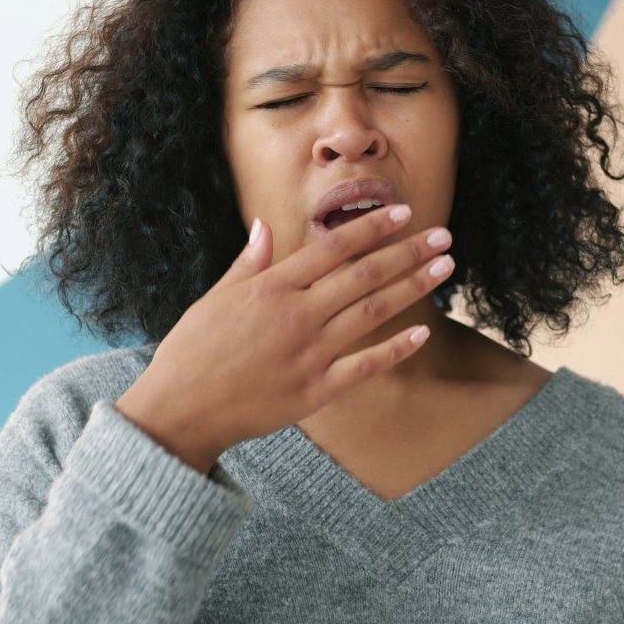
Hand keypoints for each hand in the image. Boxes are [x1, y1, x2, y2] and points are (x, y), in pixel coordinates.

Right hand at [115, 204, 454, 471]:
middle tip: (443, 237)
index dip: (372, 228)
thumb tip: (264, 225)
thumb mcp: (216, 298)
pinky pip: (365, 366)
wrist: (180, 410)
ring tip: (444, 270)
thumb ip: (248, 263)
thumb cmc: (193, 351)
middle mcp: (296, 315)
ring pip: (372, 312)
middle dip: (408, 252)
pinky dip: (396, 349)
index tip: (403, 213)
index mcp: (271, 287)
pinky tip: (423, 333)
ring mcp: (309, 353)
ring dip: (412, 288)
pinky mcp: (315, 390)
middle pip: (364, 275)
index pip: (333, 248)